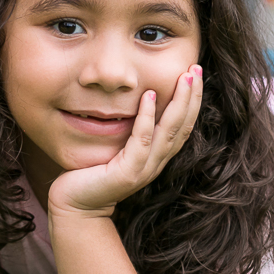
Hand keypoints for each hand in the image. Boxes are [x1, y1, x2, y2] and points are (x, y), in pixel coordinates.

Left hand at [48, 64, 202, 216]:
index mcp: (157, 156)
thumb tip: (136, 99)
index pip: (183, 126)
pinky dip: (146, 117)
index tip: (195, 74)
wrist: (76, 205)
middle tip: (196, 68)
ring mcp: (144, 169)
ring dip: (179, 102)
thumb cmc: (93, 173)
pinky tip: (148, 95)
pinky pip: (141, 141)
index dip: (192, 100)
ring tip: (183, 77)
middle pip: (183, 126)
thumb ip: (130, 129)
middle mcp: (156, 163)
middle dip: (192, 96)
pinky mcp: (128, 173)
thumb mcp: (118, 147)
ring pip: (169, 132)